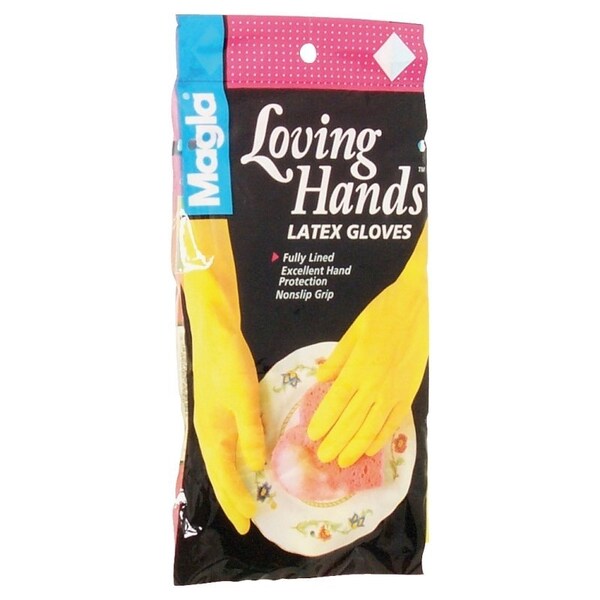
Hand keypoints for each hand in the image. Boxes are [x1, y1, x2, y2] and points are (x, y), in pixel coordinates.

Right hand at [181, 223, 265, 534]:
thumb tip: (258, 467)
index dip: (236, 500)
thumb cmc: (228, 365)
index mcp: (212, 434)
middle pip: (222, 472)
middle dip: (234, 496)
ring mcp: (212, 419)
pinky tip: (249, 457)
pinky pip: (229, 443)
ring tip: (249, 496)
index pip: (225, 477)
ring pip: (224, 459)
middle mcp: (209, 431)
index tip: (248, 523)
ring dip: (236, 479)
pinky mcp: (219, 407)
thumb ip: (250, 434)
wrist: (215, 332)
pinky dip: (238, 458)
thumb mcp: (242, 400)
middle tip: (248, 519)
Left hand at [307, 224, 427, 467]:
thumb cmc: (382, 313)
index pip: (337, 402)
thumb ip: (338, 358)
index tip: (313, 437)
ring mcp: (395, 391)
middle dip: (336, 441)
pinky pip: (394, 421)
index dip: (324, 421)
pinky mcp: (410, 393)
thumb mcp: (353, 330)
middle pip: (352, 420)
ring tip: (342, 461)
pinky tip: (370, 449)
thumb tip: (321, 379)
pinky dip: (381, 437)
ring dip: (356, 446)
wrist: (418, 306)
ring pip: (372, 427)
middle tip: (323, 458)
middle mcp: (376, 384)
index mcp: (359, 367)